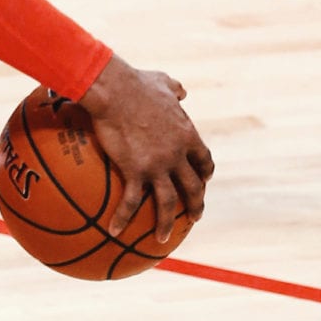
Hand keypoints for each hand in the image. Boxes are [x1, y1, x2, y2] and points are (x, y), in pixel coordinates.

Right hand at [82, 57, 213, 242]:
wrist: (116, 89)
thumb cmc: (137, 82)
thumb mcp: (163, 82)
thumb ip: (175, 88)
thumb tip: (181, 89)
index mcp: (186, 134)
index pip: (204, 160)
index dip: (205, 172)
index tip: (204, 180)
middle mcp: (177, 154)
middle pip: (194, 186)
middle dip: (197, 204)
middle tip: (195, 217)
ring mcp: (158, 165)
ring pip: (170, 202)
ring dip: (168, 223)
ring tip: (164, 239)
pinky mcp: (136, 170)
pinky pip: (132, 201)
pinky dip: (124, 218)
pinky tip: (115, 231)